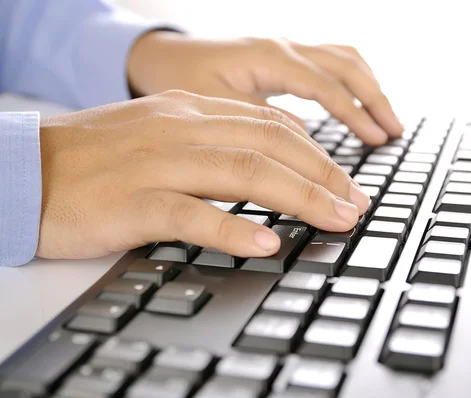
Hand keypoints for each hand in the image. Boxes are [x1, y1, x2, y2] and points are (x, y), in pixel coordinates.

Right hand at [38, 90, 370, 259]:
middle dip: (323, 176)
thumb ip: (211, 143)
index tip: (344, 181)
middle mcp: (181, 129)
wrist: (28, 169)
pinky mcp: (133, 202)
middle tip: (356, 204)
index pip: (270, 125)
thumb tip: (265, 164)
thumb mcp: (161, 135)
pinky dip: (234, 227)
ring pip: (244, 172)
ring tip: (335, 219)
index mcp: (190, 113)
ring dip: (300, 198)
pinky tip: (267, 243)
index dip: (317, 154)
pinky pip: (192, 213)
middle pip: (270, 145)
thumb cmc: (97, 160)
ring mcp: (158, 163)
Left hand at [127, 33, 403, 144]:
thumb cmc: (178, 79)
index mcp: (268, 57)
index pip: (326, 86)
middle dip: (374, 101)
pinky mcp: (284, 58)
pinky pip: (331, 63)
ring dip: (370, 89)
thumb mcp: (212, 106)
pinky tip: (358, 106)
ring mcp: (286, 49)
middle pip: (346, 67)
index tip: (375, 141)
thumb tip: (301, 145)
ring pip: (344, 59)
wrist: (158, 55)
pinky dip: (352, 84)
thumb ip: (257, 123)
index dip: (354, 116)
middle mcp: (283, 47)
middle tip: (393, 135)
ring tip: (388, 124)